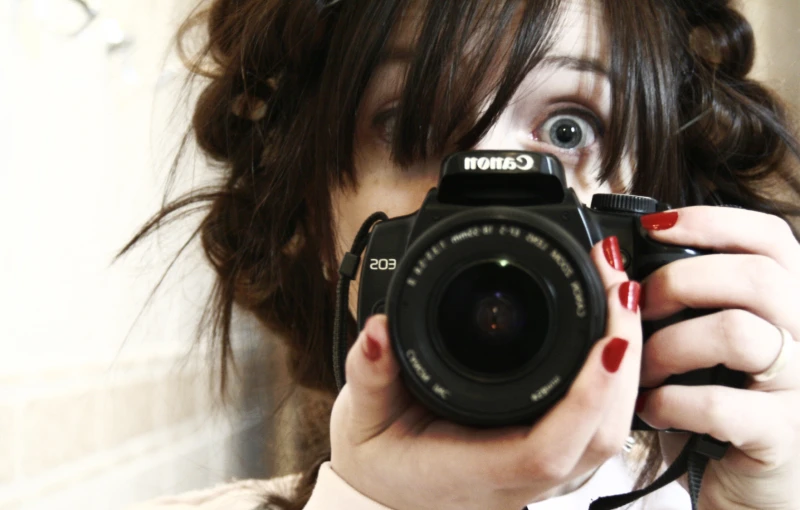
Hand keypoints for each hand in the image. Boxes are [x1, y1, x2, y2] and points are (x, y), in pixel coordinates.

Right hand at [328, 237, 642, 509]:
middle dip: (624, 355)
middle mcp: (522, 478)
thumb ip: (366, 374)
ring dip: (627, 360)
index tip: (608, 338)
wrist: (387, 492)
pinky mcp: (551, 455)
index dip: (588, 397)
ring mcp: (544, 472)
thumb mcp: (362, 418)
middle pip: (602, 433)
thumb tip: (376, 331)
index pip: (549, 448)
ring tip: (618, 294)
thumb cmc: (380, 461)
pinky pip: (600, 421)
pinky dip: (615, 373)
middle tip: (616, 283)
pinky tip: (612, 330)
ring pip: (611, 428)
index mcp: (478, 472)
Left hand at [635, 206, 799, 509]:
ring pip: (738, 333)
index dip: (710, 221)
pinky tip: (652, 408)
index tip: (651, 228)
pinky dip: (671, 402)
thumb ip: (693, 297)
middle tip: (639, 307)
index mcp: (790, 301)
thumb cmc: (727, 398)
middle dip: (678, 283)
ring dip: (668, 346)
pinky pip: (722, 404)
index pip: (770, 237)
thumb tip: (618, 257)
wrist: (762, 483)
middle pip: (756, 277)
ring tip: (641, 368)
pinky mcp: (783, 436)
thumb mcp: (712, 339)